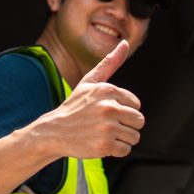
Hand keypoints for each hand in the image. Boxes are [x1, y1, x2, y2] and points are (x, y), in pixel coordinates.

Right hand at [35, 40, 145, 158]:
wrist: (53, 131)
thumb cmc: (75, 106)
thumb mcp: (90, 81)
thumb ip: (110, 63)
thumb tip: (124, 43)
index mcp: (108, 90)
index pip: (136, 105)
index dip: (125, 111)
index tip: (108, 112)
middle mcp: (109, 107)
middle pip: (139, 121)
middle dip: (127, 125)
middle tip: (108, 126)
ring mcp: (107, 127)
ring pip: (134, 137)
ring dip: (122, 139)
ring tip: (104, 134)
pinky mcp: (104, 145)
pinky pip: (125, 150)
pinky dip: (116, 150)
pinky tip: (101, 143)